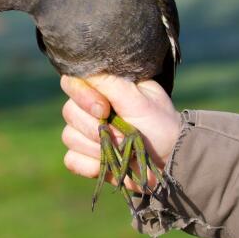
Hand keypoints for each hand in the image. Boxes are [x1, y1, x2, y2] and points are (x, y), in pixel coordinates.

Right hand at [60, 75, 180, 192]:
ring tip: (120, 150)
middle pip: (69, 111)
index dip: (82, 96)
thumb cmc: (159, 124)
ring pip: (69, 137)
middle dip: (94, 127)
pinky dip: (89, 165)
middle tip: (121, 135)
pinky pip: (72, 160)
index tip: (104, 110)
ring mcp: (84, 134)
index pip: (72, 82)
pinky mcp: (85, 158)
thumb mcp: (141, 100)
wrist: (169, 160)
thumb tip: (86, 71)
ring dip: (96, 148)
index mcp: (101, 89)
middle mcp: (88, 109)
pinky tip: (106, 166)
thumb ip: (113, 84)